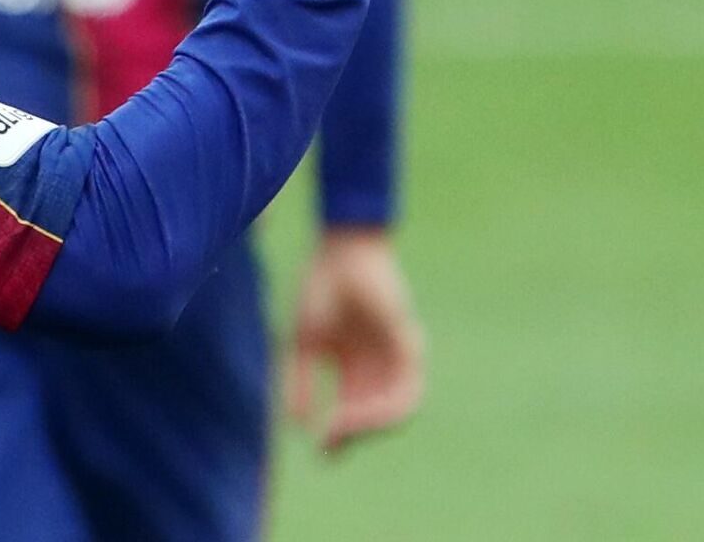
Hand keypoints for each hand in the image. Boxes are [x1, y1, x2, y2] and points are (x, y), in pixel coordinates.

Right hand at [285, 227, 424, 453]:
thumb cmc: (319, 289)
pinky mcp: (410, 345)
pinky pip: (406, 390)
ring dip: (368, 425)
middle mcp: (378, 364)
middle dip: (352, 435)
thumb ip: (298, 382)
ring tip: (341, 430)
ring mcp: (396, 355)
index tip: (321, 452)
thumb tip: (293, 423)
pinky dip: (384, 407)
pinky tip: (355, 412)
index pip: (354, 410)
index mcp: (355, 364)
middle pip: (375, 415)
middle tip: (329, 444)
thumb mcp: (302, 344)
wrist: (340, 251)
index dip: (340, 435)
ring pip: (396, 409)